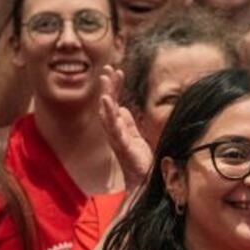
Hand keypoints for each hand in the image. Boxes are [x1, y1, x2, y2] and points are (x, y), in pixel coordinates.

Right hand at [98, 65, 153, 186]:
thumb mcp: (136, 137)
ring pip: (108, 115)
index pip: (115, 103)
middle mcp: (115, 131)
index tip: (115, 71)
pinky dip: (110, 115)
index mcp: (119, 127)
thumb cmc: (139, 160)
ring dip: (107, 97)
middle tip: (108, 69)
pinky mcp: (123, 146)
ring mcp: (117, 138)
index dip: (114, 87)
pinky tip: (108, 102)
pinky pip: (115, 129)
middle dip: (108, 87)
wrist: (143, 181)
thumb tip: (123, 109)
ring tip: (106, 81)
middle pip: (109, 105)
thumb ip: (129, 123)